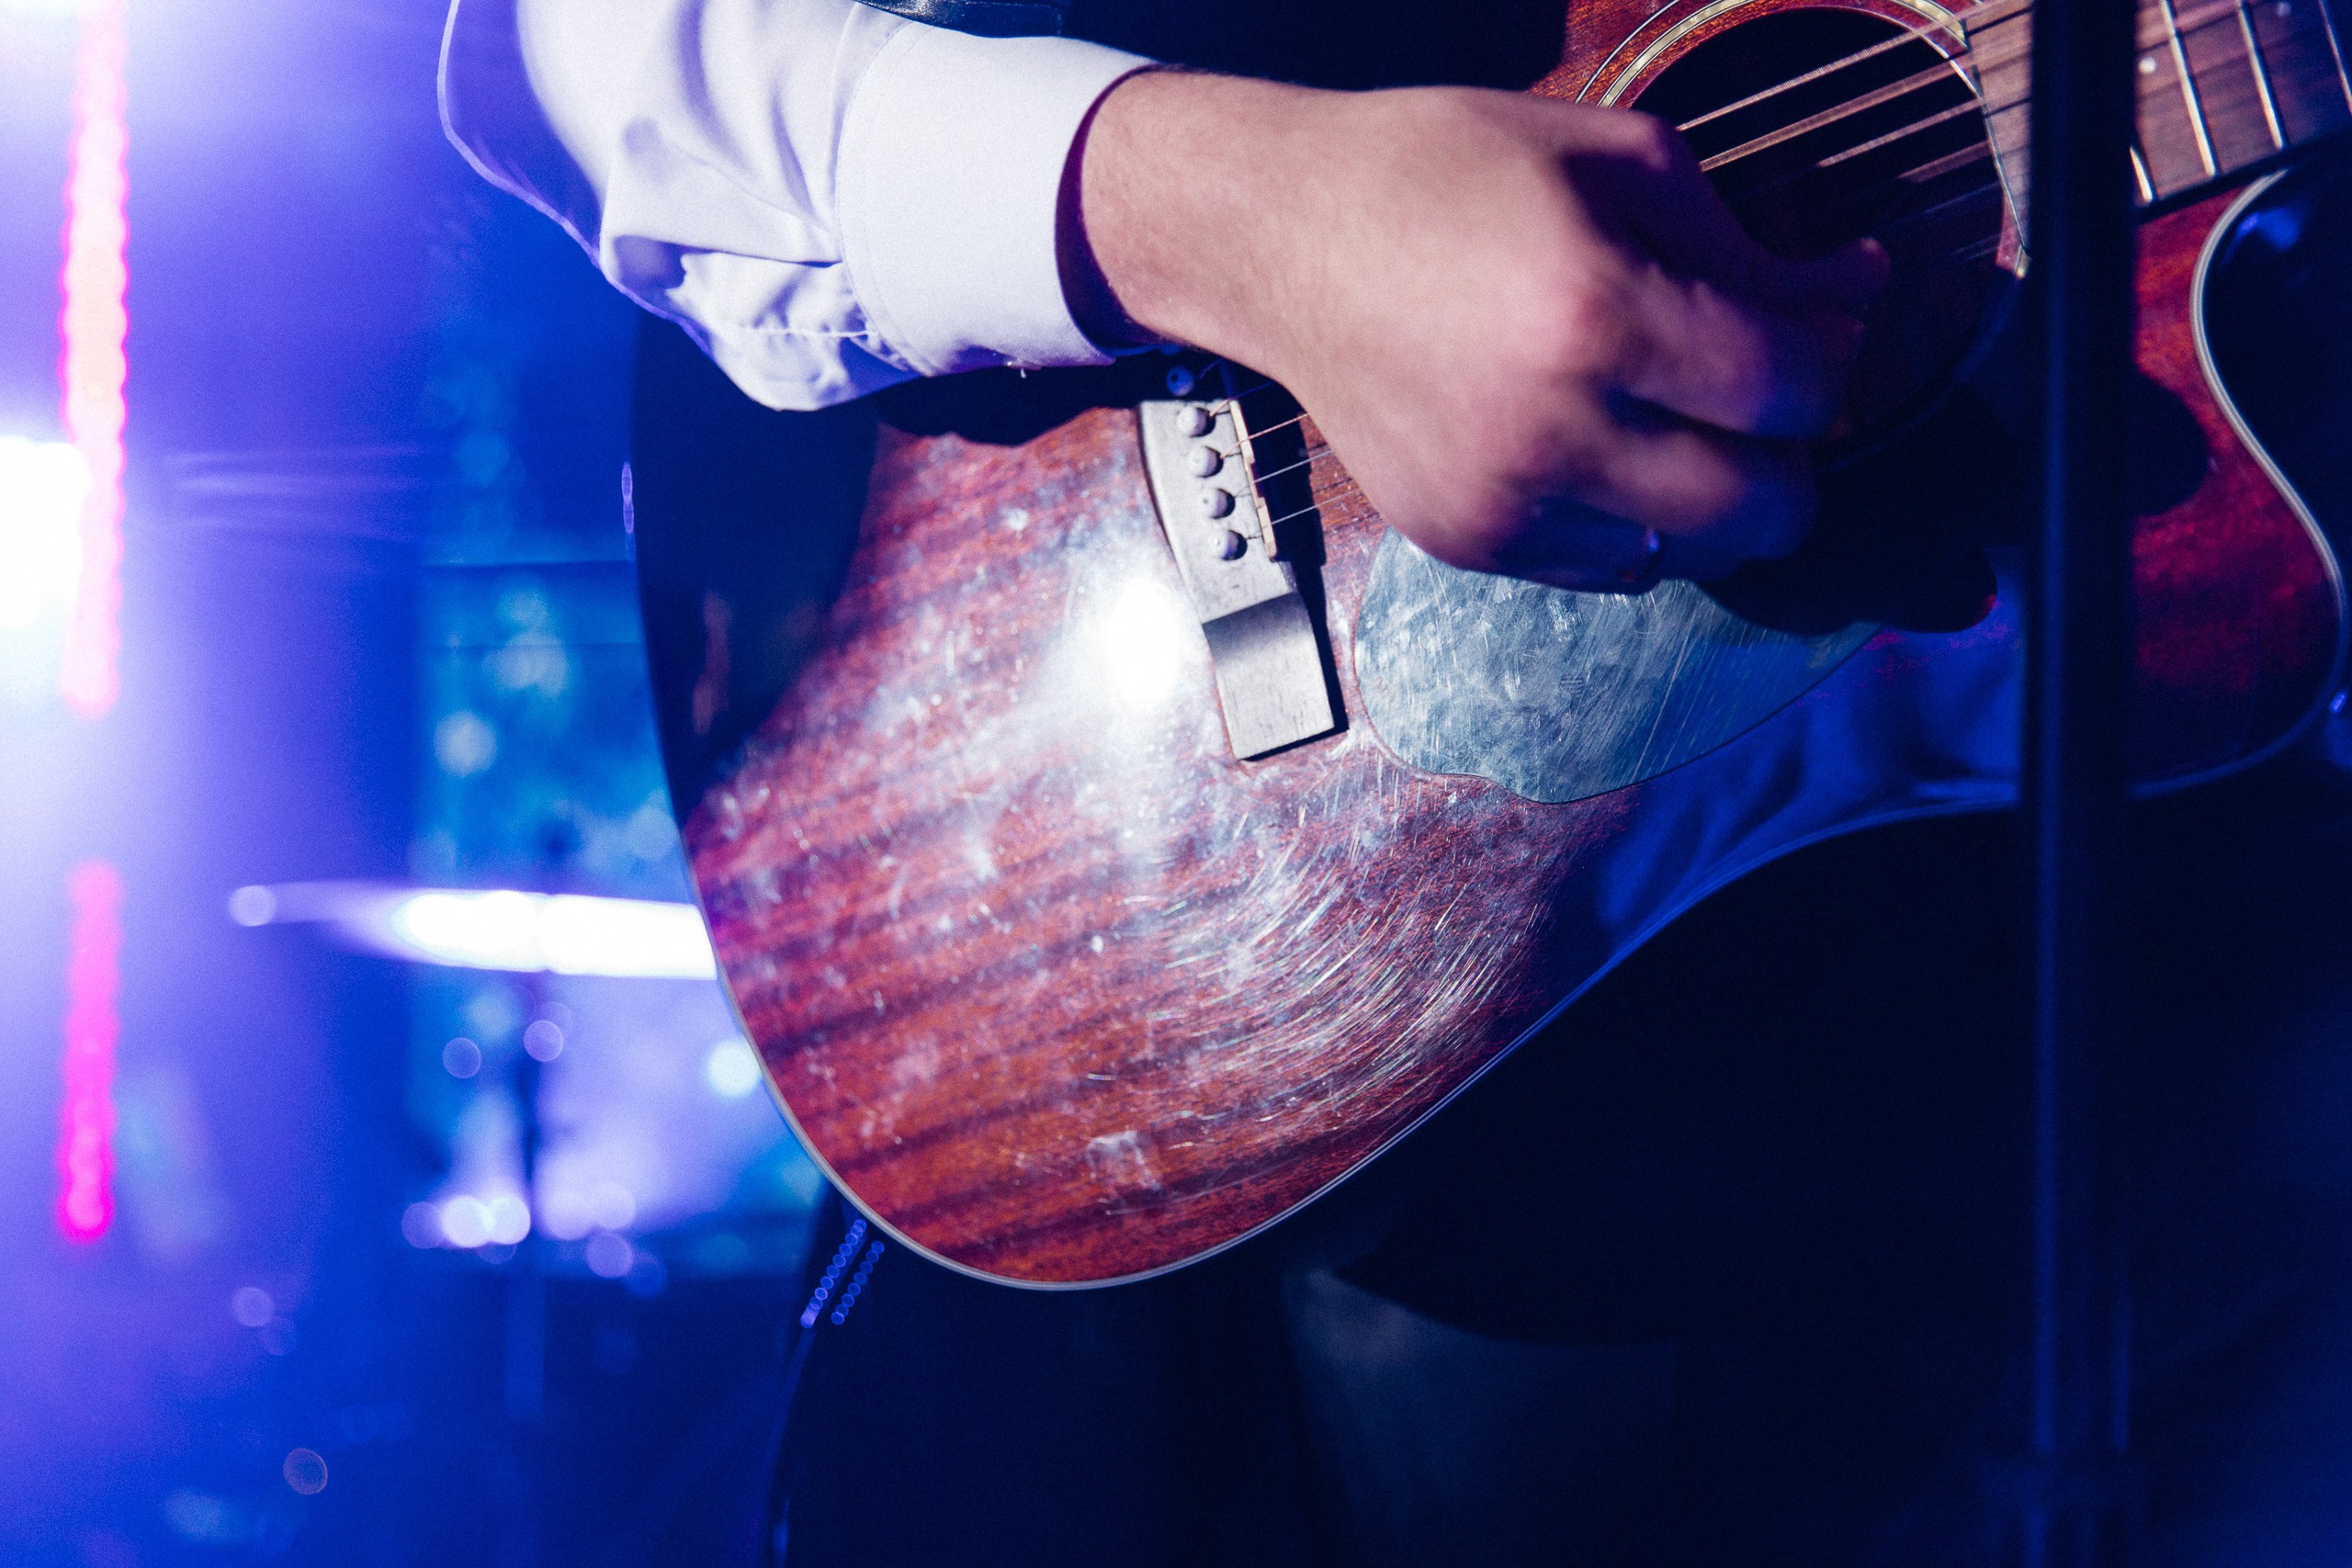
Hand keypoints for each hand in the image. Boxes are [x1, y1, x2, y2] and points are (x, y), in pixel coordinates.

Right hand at [1071, 72, 1887, 588]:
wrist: (1280, 240)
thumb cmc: (1444, 172)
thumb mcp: (1613, 158)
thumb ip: (1747, 245)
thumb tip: (1859, 299)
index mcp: (1595, 314)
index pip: (1792, 392)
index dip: (1833, 362)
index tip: (1819, 331)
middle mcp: (1548, 431)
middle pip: (1763, 510)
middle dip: (1791, 457)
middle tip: (1762, 399)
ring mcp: (1501, 503)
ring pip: (1689, 554)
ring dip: (1713, 495)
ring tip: (1674, 417)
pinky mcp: (1464, 543)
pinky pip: (1608, 568)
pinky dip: (1631, 517)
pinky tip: (1593, 440)